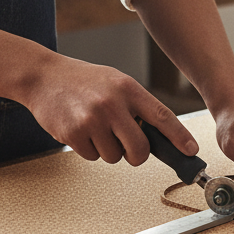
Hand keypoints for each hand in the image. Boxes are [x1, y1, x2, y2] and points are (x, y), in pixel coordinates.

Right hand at [19, 56, 198, 164]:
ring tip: (96, 127)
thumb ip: (138, 106)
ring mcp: (91, 120)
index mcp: (128, 88)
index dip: (179, 136)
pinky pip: (93, 157)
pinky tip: (81, 130)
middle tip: (129, 148)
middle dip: (137, 155)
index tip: (191, 150)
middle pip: (139, 149)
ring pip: (114, 156)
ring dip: (109, 149)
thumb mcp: (117, 83)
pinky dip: (90, 149)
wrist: (42, 76)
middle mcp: (111, 104)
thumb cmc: (85, 82)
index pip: (161, 116)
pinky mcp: (72, 134)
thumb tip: (161, 139)